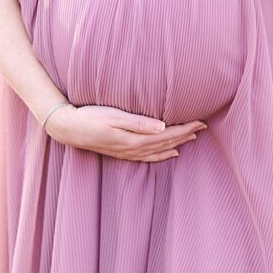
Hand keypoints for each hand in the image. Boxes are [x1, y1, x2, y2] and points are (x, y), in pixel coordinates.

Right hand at [44, 104, 206, 161]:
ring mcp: (128, 152)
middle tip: (204, 127)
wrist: (68, 128)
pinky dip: (162, 155)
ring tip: (193, 139)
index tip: (201, 122)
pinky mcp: (122, 152)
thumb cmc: (91, 117)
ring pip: (159, 150)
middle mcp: (134, 149)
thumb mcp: (115, 116)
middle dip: (186, 135)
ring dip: (177, 144)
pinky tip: (170, 153)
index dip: (186, 129)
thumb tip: (163, 127)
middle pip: (166, 143)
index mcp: (135, 139)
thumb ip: (139, 123)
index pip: (168, 135)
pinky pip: (148, 156)